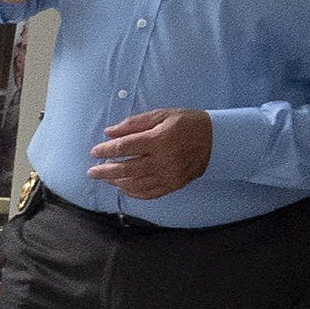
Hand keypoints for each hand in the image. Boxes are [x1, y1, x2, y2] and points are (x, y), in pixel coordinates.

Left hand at [91, 107, 211, 199]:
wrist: (218, 139)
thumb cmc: (187, 124)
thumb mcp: (162, 115)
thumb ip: (134, 123)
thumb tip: (109, 132)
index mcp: (160, 139)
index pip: (124, 147)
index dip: (105, 150)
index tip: (94, 152)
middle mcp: (164, 159)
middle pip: (126, 169)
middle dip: (105, 171)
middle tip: (91, 172)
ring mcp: (170, 174)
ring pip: (136, 183)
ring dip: (116, 182)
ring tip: (105, 179)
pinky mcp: (176, 184)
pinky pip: (150, 193)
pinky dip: (134, 192)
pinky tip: (123, 188)